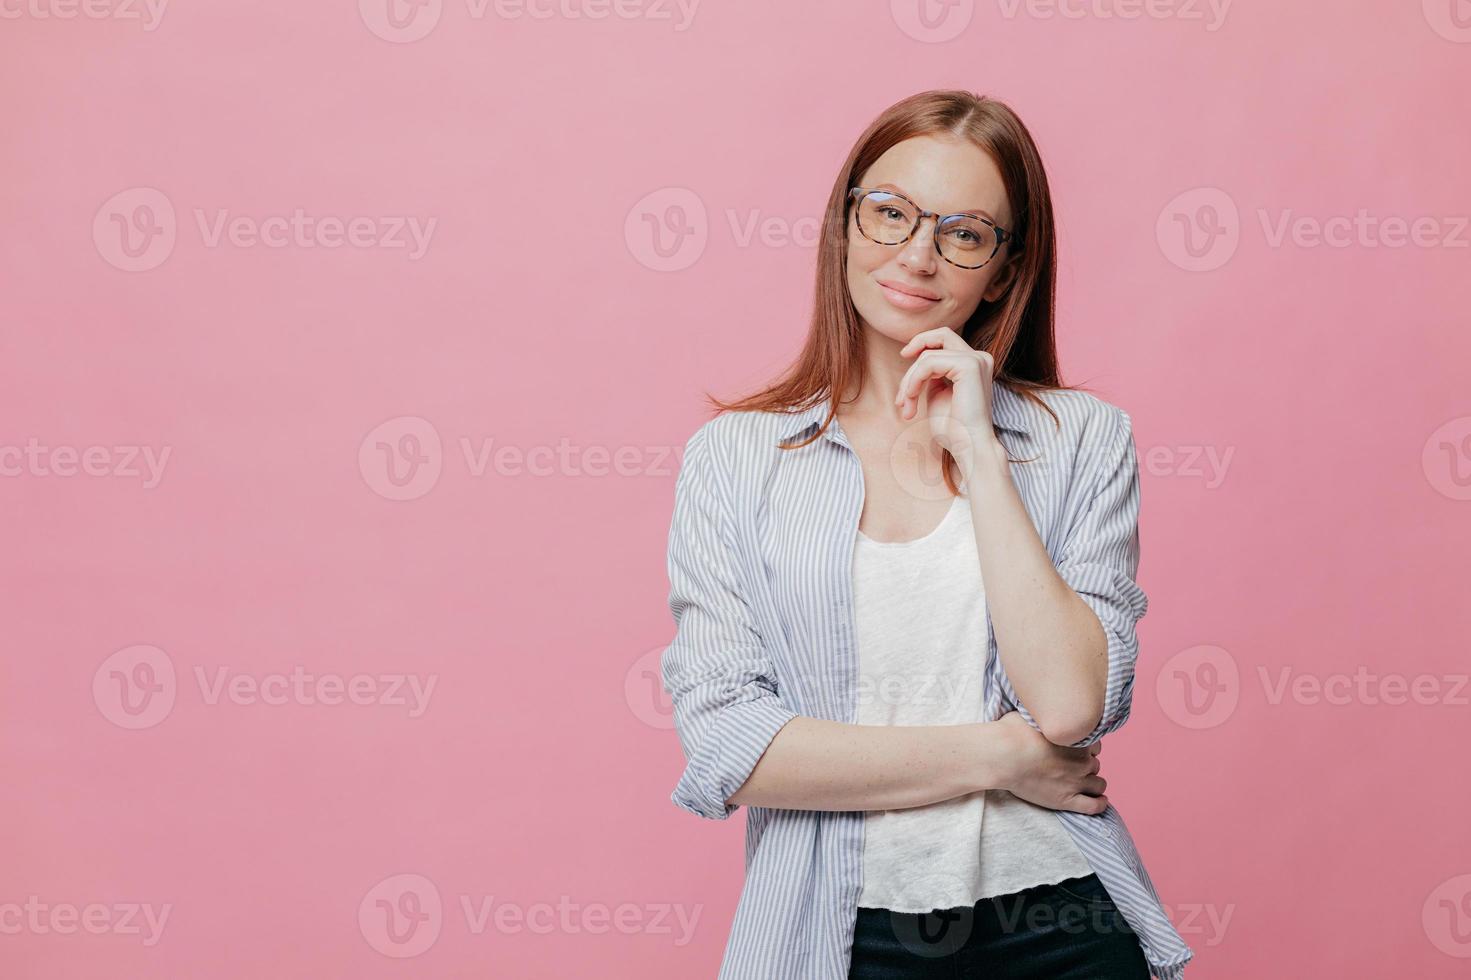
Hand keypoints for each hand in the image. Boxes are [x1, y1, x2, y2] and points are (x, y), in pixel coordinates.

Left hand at [894, 326, 1003, 471]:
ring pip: (928, 355)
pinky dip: (913, 381)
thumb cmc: (953, 428)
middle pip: (941, 335)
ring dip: (909, 380)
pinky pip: (928, 363)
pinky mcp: (969, 366)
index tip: (904, 357)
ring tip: (905, 405)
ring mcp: (976, 360)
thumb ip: (933, 375)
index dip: (922, 345)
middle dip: (916, 347)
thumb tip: (918, 361)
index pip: (945, 341)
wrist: (967, 447)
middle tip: (902, 376)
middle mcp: (980, 358)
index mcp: (975, 363)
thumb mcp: (939, 394)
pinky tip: (911, 399)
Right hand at [991, 710, 1108, 814]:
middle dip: (1085, 766)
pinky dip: (1100, 804)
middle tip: (1070, 767)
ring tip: (1083, 784)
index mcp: (1078, 739)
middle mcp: (1082, 761)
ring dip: (1093, 783)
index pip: (1095, 746)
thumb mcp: (1033, 714)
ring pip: (1099, 784)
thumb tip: (1046, 712)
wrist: (1003, 757)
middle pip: (1095, 765)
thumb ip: (1048, 717)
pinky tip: (1099, 801)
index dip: (1085, 749)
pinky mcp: (1066, 800)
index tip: (1075, 751)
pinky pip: (1093, 806)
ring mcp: (1076, 782)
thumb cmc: (1012, 733)